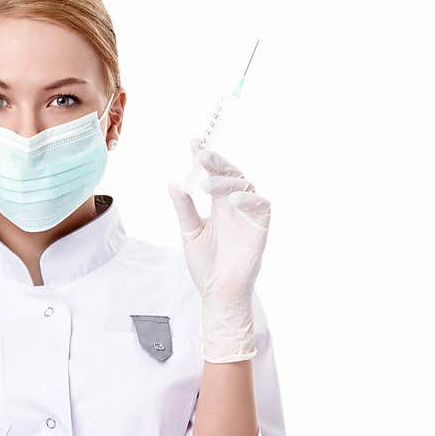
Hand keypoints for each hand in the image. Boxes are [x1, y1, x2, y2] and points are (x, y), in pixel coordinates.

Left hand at [167, 139, 271, 362]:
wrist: (217, 292)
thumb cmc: (205, 265)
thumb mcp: (189, 231)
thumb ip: (184, 207)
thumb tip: (173, 182)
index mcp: (218, 205)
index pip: (213, 175)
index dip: (206, 158)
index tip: (193, 143)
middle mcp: (234, 206)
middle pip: (230, 174)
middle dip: (217, 162)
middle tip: (202, 154)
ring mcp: (248, 215)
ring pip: (245, 185)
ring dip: (227, 180)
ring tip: (207, 184)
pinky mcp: (260, 226)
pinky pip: (261, 205)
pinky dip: (250, 198)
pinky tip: (234, 199)